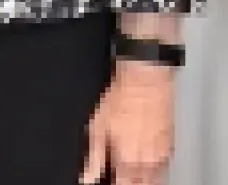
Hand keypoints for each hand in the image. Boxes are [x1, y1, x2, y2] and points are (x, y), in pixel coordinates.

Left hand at [81, 63, 175, 184]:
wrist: (147, 84)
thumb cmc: (123, 101)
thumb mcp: (97, 128)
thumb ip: (94, 156)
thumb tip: (88, 176)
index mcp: (128, 160)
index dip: (112, 184)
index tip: (104, 180)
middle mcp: (149, 163)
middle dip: (127, 182)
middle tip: (116, 174)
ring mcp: (163, 157)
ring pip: (152, 179)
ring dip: (139, 178)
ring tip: (126, 168)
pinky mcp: (170, 149)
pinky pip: (161, 168)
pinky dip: (151, 169)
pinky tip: (140, 160)